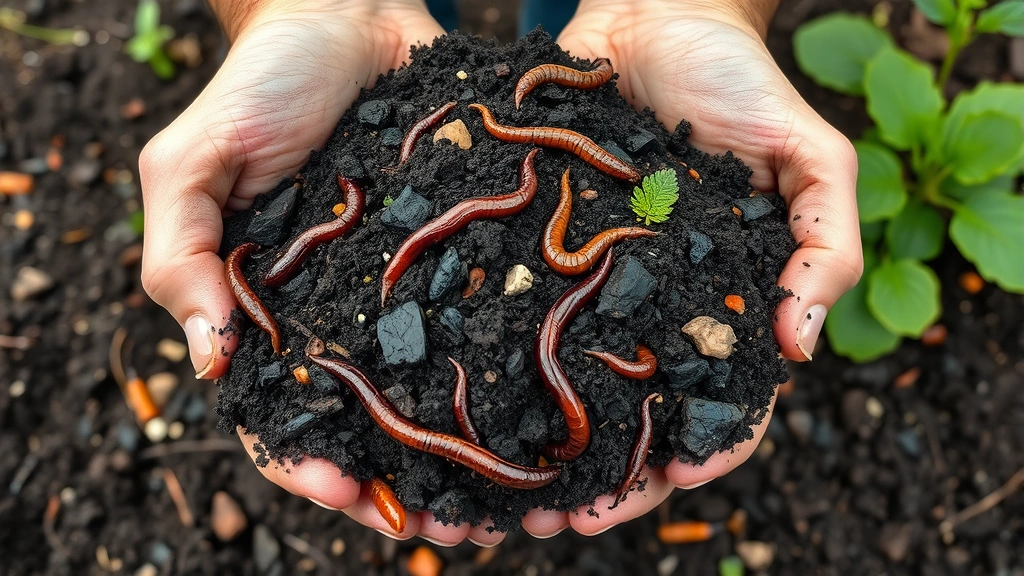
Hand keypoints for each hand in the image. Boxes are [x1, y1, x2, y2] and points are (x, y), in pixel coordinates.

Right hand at [139, 0, 503, 545]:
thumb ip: (180, 254)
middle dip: (400, 481)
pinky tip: (546, 407)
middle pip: (367, 422)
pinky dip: (510, 368)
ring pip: (434, 389)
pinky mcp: (460, 252)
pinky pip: (486, 318)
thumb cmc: (264, 84)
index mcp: (268, 309)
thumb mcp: (193, 161)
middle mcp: (341, 313)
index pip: (279, 414)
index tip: (350, 498)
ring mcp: (405, 288)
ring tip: (505, 498)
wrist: (349, 13)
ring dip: (463, 449)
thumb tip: (208, 361)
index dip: (305, 467)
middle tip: (448, 529)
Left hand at [523, 0, 862, 535]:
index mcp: (721, 301)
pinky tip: (458, 402)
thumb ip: (827, 241)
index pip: (721, 401)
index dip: (700, 455)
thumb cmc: (740, 83)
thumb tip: (802, 347)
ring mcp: (589, 280)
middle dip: (600, 475)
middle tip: (555, 520)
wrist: (656, 16)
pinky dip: (491, 360)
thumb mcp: (810, 153)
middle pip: (630, 413)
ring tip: (500, 491)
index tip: (665, 488)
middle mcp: (650, 304)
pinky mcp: (538, 245)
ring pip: (563, 380)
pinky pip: (513, 309)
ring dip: (536, 442)